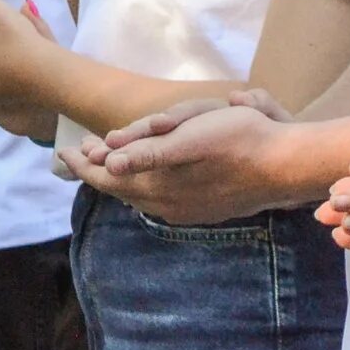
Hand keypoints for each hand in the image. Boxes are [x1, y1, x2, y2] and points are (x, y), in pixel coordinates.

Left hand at [63, 97, 299, 223]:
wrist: (284, 168)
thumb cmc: (240, 142)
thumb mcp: (191, 139)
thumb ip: (148, 154)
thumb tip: (108, 164)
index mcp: (156, 187)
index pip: (106, 178)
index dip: (83, 164)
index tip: (64, 150)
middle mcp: (164, 205)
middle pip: (119, 188)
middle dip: (99, 168)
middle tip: (83, 150)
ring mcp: (184, 211)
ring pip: (138, 196)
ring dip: (121, 177)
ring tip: (110, 162)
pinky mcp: (202, 210)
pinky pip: (159, 200)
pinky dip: (143, 185)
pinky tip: (149, 178)